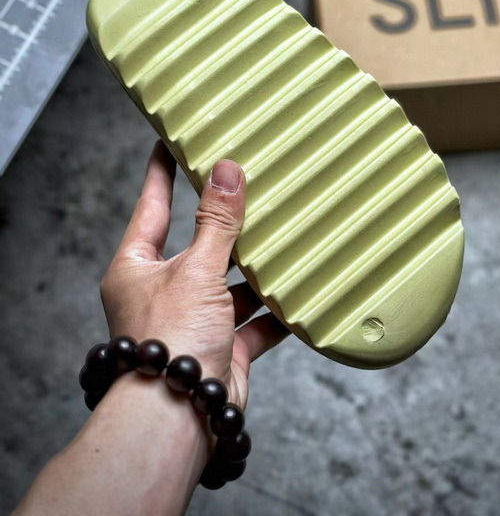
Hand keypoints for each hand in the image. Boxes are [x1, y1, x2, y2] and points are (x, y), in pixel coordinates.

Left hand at [100, 141, 288, 409]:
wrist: (179, 417)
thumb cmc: (169, 341)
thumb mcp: (196, 270)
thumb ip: (216, 223)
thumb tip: (227, 171)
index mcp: (138, 267)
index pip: (152, 205)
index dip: (162, 172)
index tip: (171, 141)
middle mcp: (163, 291)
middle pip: (199, 244)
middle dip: (226, 222)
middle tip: (249, 185)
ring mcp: (194, 320)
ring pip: (230, 282)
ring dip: (256, 267)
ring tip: (285, 234)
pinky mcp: (222, 348)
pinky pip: (254, 321)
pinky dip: (275, 309)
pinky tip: (299, 291)